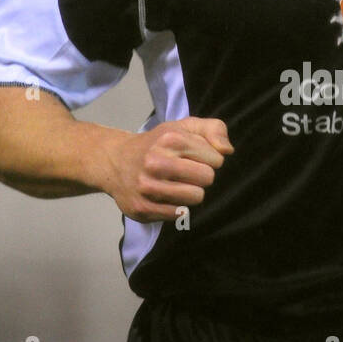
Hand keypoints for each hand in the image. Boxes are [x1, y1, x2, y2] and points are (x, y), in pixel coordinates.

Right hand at [102, 117, 233, 221]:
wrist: (115, 161)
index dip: (210, 159)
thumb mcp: (184, 127)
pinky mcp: (142, 208)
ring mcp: (147, 187)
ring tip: (177, 184)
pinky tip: (165, 196)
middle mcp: (156, 162)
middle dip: (202, 176)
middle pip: (207, 178)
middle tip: (186, 173)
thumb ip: (214, 129)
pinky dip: (177, 207)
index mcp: (170, 139)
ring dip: (191, 193)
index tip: (194, 157)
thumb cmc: (157, 144)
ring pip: (195, 197)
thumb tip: (227, 151)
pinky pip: (179, 214)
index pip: (216, 159)